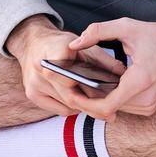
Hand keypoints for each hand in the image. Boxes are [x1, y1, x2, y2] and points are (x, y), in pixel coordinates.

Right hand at [7, 15, 126, 116]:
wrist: (34, 42)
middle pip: (71, 95)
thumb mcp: (86, 46)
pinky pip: (58, 109)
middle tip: (112, 114)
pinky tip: (84, 106)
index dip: (90, 90)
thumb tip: (123, 74)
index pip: (72, 78)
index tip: (109, 98)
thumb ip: (104, 61)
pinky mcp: (31, 93)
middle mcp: (40, 68)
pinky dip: (72, 109)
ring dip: (85, 108)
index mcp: (55, 51)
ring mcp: (34, 82)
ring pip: (66, 104)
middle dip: (93, 106)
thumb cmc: (64, 44)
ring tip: (103, 110)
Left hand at [68, 18, 155, 119]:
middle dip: (88, 99)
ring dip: (99, 100)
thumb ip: (98, 32)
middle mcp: (146, 99)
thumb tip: (74, 45)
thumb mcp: (127, 27)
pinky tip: (102, 87)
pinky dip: (111, 99)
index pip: (107, 106)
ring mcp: (149, 106)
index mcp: (141, 80)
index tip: (71, 94)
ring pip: (114, 109)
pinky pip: (123, 107)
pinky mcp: (150, 108)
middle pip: (107, 108)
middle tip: (71, 85)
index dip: (85, 103)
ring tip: (84, 85)